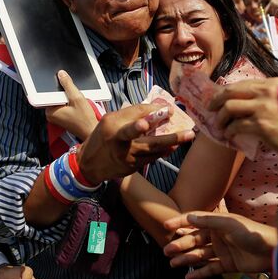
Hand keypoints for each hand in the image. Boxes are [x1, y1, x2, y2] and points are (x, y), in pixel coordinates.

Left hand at [45, 70, 98, 140]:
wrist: (91, 131)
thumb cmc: (84, 120)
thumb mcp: (77, 98)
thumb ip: (68, 84)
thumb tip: (61, 74)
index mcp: (50, 111)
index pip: (48, 92)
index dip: (57, 85)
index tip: (62, 84)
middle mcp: (51, 114)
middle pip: (55, 95)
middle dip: (64, 91)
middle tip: (74, 96)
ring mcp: (56, 116)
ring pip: (61, 99)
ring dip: (68, 96)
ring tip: (77, 102)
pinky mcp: (62, 117)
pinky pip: (64, 104)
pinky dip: (70, 101)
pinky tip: (77, 104)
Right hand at [78, 104, 195, 183]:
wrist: (88, 164)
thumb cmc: (102, 137)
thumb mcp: (111, 120)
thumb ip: (132, 114)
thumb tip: (157, 110)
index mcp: (113, 128)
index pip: (135, 117)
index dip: (150, 115)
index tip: (162, 114)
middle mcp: (121, 144)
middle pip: (149, 141)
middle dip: (170, 138)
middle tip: (188, 133)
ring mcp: (127, 159)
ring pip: (154, 151)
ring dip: (171, 144)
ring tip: (187, 136)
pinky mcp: (131, 168)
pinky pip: (150, 158)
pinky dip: (162, 152)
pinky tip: (172, 147)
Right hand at [163, 211, 277, 278]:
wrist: (273, 251)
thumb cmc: (252, 233)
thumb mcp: (229, 224)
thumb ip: (209, 221)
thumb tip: (189, 217)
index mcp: (218, 223)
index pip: (194, 220)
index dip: (180, 222)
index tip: (165, 225)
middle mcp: (218, 235)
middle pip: (195, 240)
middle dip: (180, 244)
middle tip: (166, 251)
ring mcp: (222, 251)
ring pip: (200, 255)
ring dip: (186, 258)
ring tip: (172, 263)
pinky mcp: (228, 265)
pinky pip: (210, 269)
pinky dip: (199, 273)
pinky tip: (187, 278)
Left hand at [208, 78, 277, 150]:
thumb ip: (270, 98)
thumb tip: (247, 102)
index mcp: (273, 84)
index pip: (242, 84)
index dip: (226, 91)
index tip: (218, 98)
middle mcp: (267, 92)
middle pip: (230, 91)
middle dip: (216, 100)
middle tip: (211, 108)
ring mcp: (263, 107)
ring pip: (229, 107)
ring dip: (220, 118)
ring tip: (220, 126)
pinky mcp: (261, 124)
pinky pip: (236, 125)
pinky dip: (230, 131)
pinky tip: (230, 136)